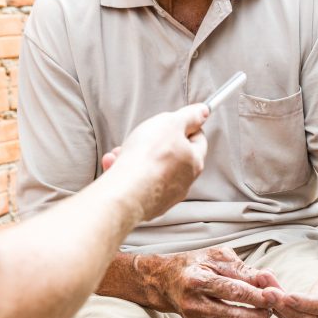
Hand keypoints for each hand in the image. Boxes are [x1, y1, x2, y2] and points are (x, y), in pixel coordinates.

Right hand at [105, 104, 209, 219]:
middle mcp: (184, 182)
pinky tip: (114, 166)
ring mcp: (165, 196)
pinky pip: (137, 184)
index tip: (172, 122)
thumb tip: (204, 111)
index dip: (186, 127)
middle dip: (153, 143)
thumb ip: (189, 116)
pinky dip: (126, 174)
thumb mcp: (171, 123)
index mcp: (195, 161)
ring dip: (135, 158)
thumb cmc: (148, 157)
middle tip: (140, 137)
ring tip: (120, 153)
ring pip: (151, 170)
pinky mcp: (146, 206)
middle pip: (172, 156)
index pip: (198, 139)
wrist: (125, 193)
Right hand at [155, 245, 281, 317]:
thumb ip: (245, 269)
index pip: (233, 291)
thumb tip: (268, 279)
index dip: (257, 295)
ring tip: (263, 312)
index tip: (274, 295)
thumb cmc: (199, 264)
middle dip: (259, 314)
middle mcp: (194, 303)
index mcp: (199, 280)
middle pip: (233, 316)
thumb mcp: (219, 257)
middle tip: (272, 307)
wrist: (169, 281)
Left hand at [269, 225, 317, 317]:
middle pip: (308, 316)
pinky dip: (276, 298)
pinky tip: (263, 282)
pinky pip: (291, 308)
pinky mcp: (310, 309)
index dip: (308, 304)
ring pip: (296, 314)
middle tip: (265, 292)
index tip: (289, 296)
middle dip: (285, 306)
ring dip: (276, 301)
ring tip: (261, 281)